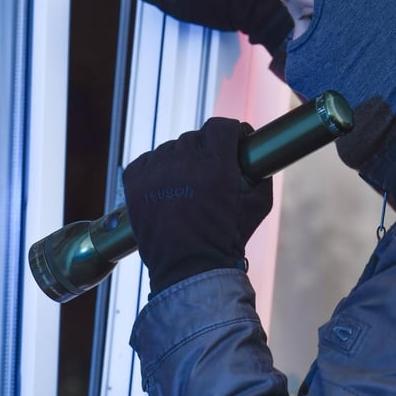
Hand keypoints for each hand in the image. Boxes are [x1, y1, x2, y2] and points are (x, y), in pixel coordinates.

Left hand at [122, 117, 272, 294]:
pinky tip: (165, 189)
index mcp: (215, 164)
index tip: (234, 141)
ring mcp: (155, 171)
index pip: (220, 126)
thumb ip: (261, 174)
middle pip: (194, 138)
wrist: (190, 270)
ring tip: (185, 186)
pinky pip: (146, 161)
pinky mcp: (134, 181)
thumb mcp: (259, 205)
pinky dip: (155, 171)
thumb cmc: (227, 239)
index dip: (230, 131)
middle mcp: (183, 162)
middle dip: (205, 151)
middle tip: (210, 172)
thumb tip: (258, 155)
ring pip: (169, 149)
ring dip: (179, 161)